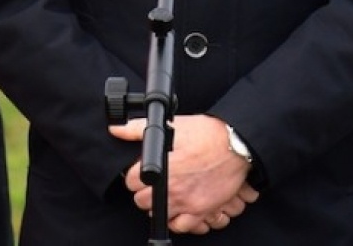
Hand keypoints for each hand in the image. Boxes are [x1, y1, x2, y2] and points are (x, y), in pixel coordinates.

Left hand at [110, 115, 259, 232]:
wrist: (235, 145)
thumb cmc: (207, 134)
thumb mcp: (172, 125)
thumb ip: (139, 129)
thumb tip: (117, 130)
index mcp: (161, 168)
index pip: (130, 181)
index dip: (134, 174)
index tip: (141, 171)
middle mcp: (171, 189)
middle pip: (141, 201)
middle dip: (143, 191)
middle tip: (153, 181)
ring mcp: (186, 202)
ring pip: (158, 214)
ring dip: (158, 205)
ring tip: (165, 193)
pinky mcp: (201, 210)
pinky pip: (181, 226)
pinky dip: (176, 220)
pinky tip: (177, 209)